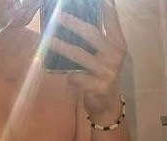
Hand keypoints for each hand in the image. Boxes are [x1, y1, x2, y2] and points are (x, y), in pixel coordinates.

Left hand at [47, 0, 127, 121]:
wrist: (107, 104)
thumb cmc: (102, 74)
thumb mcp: (105, 55)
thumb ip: (97, 38)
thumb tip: (77, 18)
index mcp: (118, 44)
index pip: (111, 20)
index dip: (106, 7)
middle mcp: (114, 55)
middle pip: (91, 34)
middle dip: (73, 23)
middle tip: (58, 16)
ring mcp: (107, 71)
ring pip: (79, 55)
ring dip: (62, 47)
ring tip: (48, 39)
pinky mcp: (98, 86)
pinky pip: (77, 77)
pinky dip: (69, 77)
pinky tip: (68, 77)